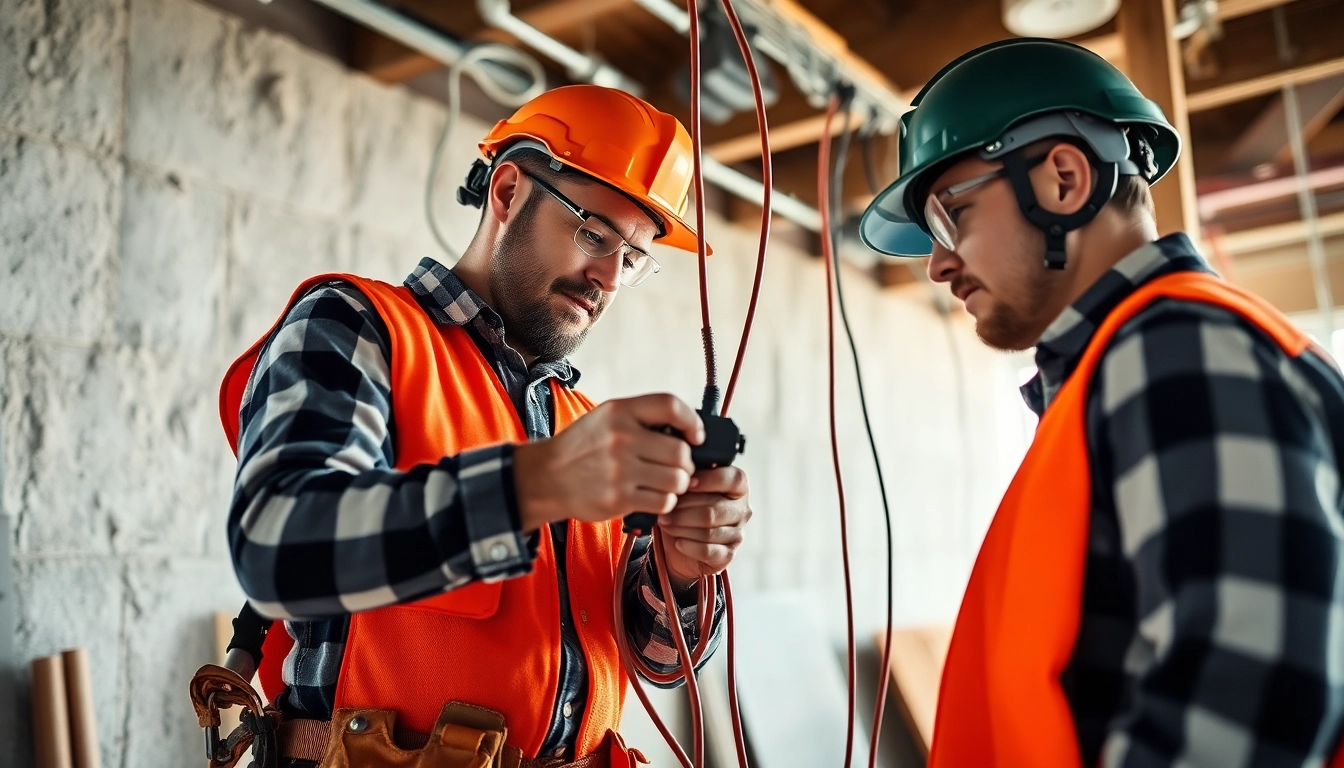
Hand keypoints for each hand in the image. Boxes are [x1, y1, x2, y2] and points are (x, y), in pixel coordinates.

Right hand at [513, 393, 703, 529]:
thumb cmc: (583, 447)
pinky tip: (654, 496)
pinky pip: (662, 502)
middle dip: (687, 463)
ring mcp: (620, 470)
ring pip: (676, 480)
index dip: (692, 421)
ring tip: (667, 483)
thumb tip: (687, 431)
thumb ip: (643, 418)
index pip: (670, 406)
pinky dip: (665, 502)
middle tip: (679, 467)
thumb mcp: (607, 417)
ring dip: (678, 484)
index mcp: (620, 411)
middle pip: (680, 451)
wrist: (547, 477)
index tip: (696, 436)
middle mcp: (620, 438)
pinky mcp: (618, 499)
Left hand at [656, 466, 750, 588]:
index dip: (708, 480)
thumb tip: (683, 477)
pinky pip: (708, 551)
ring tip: (665, 524)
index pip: (732, 479)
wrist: (681, 542)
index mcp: (739, 486)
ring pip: (709, 531)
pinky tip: (678, 542)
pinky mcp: (729, 555)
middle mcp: (743, 510)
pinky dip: (689, 546)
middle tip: (663, 511)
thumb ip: (690, 479)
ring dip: (682, 528)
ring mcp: (738, 534)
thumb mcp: (687, 489)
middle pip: (714, 509)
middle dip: (684, 510)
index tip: (685, 483)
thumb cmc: (686, 507)